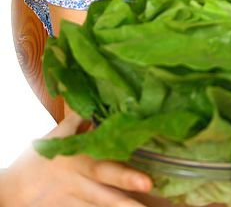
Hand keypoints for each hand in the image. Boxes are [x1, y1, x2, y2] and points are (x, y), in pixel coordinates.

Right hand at [0, 112, 152, 205]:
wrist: (7, 192)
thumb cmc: (35, 162)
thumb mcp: (56, 137)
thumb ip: (78, 121)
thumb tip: (98, 100)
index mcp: (76, 162)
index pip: (103, 167)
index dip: (125, 174)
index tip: (148, 180)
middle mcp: (75, 185)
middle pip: (104, 194)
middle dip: (127, 199)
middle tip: (150, 197)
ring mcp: (69, 204)